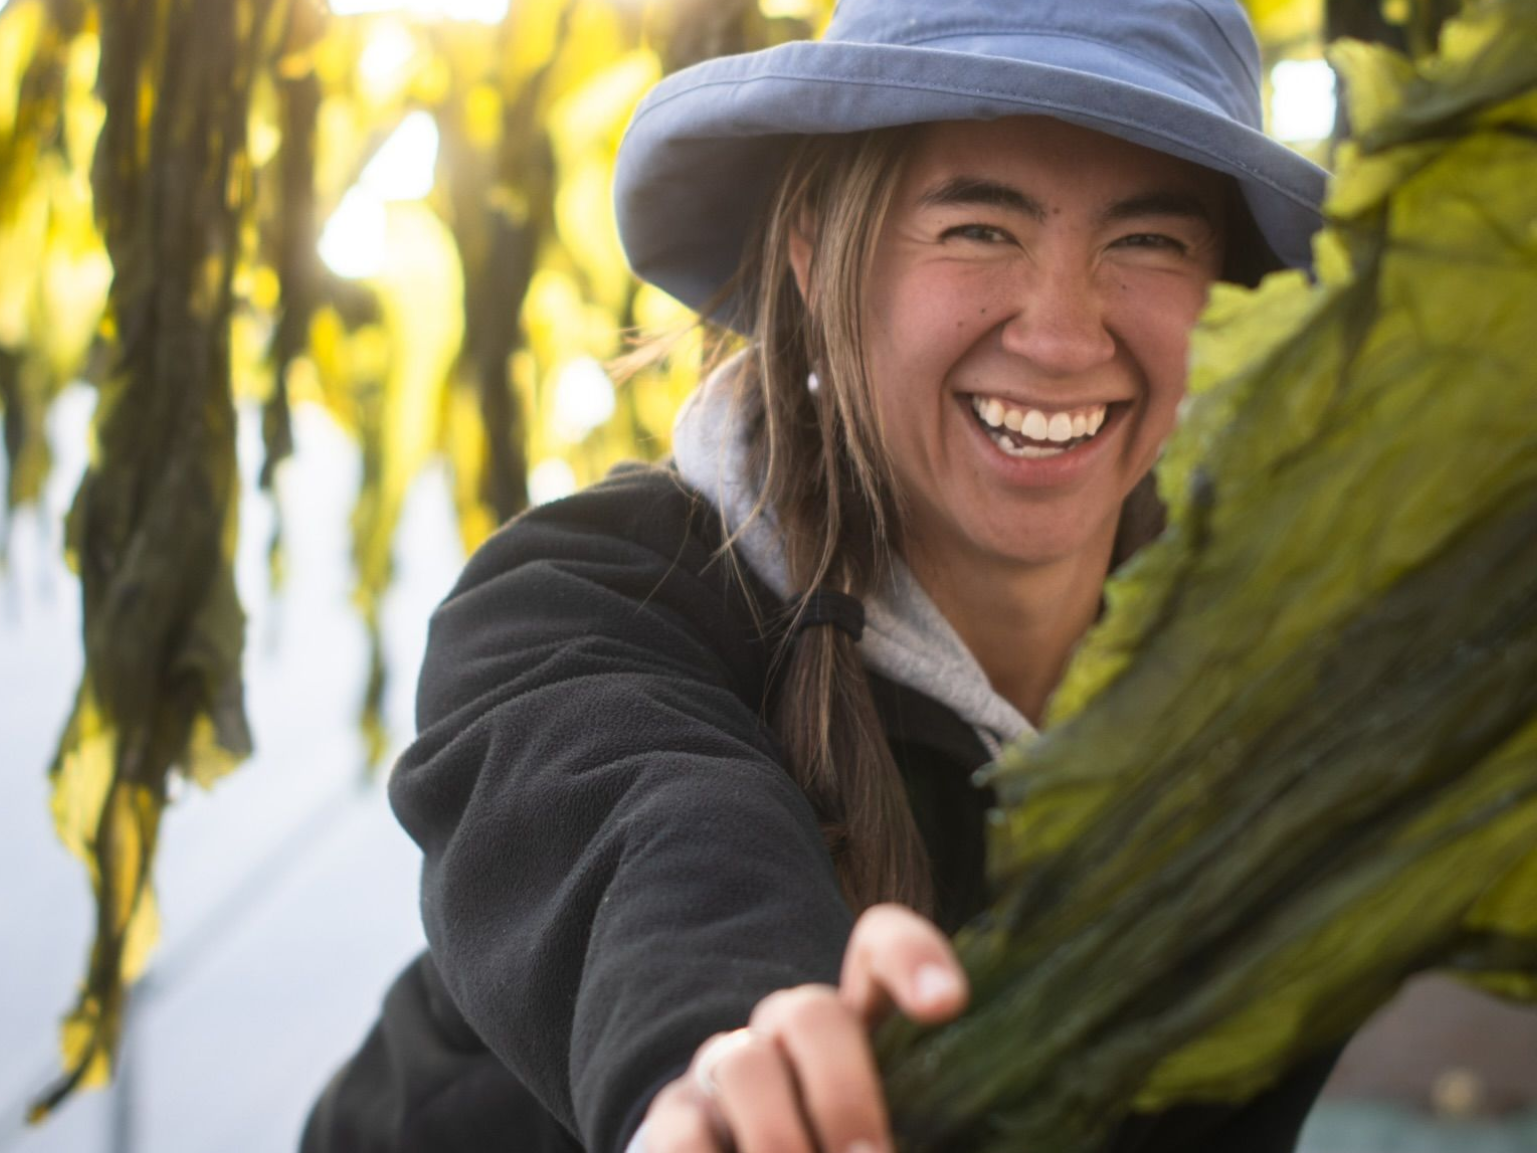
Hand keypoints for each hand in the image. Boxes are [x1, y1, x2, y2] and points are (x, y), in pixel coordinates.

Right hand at [638, 903, 967, 1151]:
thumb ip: (899, 1123)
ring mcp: (724, 1069)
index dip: (910, 956)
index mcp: (853, 1024)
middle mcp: (785, 1031)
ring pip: (746, 1067)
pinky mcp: (673, 1116)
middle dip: (844, 1092)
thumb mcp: (870, 1126)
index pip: (876, 950)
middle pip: (812, 1014)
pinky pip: (683, 1130)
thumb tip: (897, 1143)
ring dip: (780, 1137)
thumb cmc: (839, 1142)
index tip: (947, 1003)